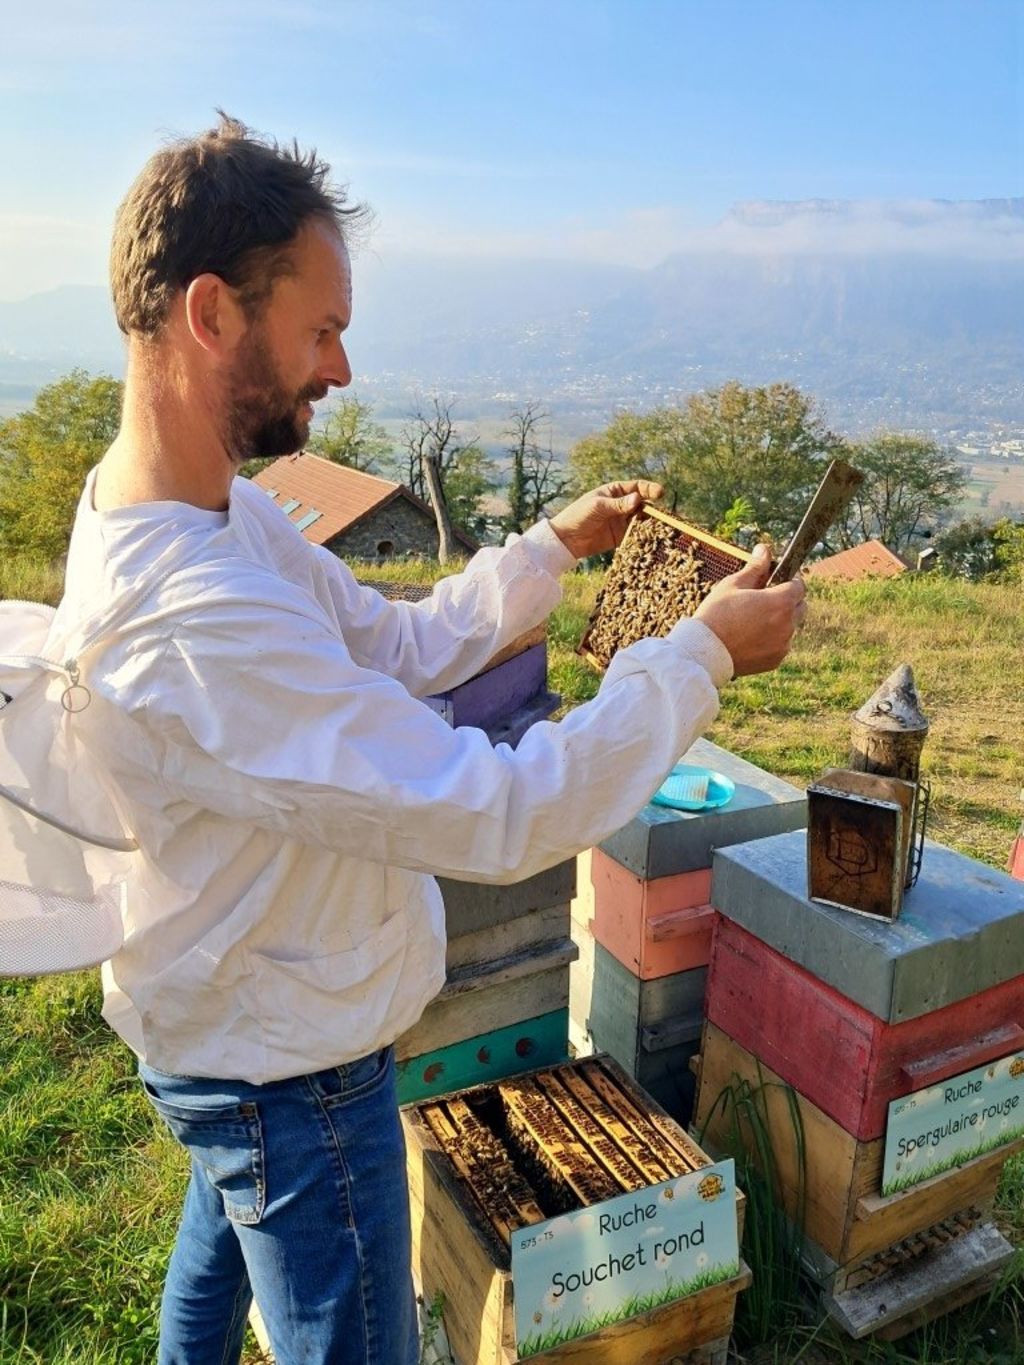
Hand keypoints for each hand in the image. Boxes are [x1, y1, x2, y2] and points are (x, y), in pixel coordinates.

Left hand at [548, 481, 663, 559]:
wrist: (566, 539)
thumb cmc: (578, 515)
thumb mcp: (597, 507)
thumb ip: (618, 504)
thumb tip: (638, 498)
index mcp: (615, 492)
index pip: (637, 487)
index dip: (650, 489)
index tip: (660, 493)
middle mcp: (621, 505)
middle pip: (643, 504)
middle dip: (654, 508)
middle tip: (664, 514)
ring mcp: (622, 521)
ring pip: (642, 520)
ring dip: (651, 523)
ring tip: (661, 527)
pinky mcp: (621, 537)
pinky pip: (636, 535)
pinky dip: (644, 537)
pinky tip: (651, 539)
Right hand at [695, 544, 806, 676]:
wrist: (704, 652)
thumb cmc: (716, 614)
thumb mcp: (733, 585)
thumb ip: (755, 567)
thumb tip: (764, 549)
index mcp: (780, 602)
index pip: (799, 586)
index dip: (788, 581)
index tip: (774, 582)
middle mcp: (788, 624)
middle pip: (800, 607)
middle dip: (787, 601)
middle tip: (762, 601)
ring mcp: (783, 645)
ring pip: (790, 627)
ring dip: (779, 621)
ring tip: (752, 622)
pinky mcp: (775, 660)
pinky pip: (780, 645)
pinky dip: (771, 640)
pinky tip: (750, 638)